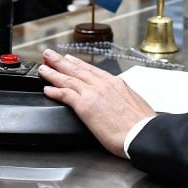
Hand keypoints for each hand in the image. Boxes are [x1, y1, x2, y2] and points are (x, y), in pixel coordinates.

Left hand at [38, 49, 154, 157]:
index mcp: (116, 83)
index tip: (70, 59)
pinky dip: (54, 91)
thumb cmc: (142, 124)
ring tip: (43, 68)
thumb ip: (122, 98)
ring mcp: (93, 94)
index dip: (78, 63)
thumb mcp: (135, 102)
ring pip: (68, 79)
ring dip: (53, 72)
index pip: (92, 70)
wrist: (143, 133)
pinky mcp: (85, 106)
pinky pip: (65, 95)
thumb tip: (120, 102)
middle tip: (49, 55)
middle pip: (77, 70)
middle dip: (61, 61)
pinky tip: (47, 89)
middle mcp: (103, 84)